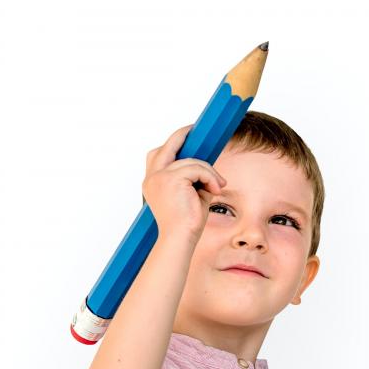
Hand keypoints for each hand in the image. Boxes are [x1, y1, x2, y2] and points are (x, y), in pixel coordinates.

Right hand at [142, 123, 226, 244]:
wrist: (180, 239)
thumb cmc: (186, 226)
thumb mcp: (190, 197)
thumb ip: (193, 179)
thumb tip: (205, 168)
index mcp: (152, 184)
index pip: (159, 156)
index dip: (173, 145)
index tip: (187, 137)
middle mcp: (152, 179)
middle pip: (167, 146)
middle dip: (182, 134)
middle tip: (194, 129)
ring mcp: (159, 177)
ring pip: (190, 161)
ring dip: (208, 172)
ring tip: (217, 187)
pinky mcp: (171, 179)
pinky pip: (197, 168)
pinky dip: (209, 177)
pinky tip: (215, 190)